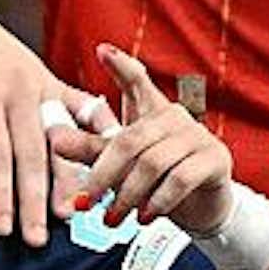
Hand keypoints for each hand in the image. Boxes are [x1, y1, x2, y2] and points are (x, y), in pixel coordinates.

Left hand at [0, 1, 97, 243]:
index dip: (0, 192)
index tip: (4, 227)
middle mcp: (18, 92)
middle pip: (31, 154)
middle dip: (35, 199)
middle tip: (39, 238)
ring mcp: (41, 85)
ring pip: (61, 137)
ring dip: (69, 176)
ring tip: (74, 212)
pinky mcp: (54, 82)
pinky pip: (81, 106)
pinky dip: (100, 128)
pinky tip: (115, 153)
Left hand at [47, 43, 235, 235]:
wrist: (200, 206)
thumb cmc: (154, 177)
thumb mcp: (119, 162)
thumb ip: (88, 149)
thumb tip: (53, 138)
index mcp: (150, 110)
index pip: (136, 81)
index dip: (121, 66)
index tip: (102, 51)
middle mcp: (174, 116)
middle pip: (129, 141)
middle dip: (102, 175)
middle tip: (85, 202)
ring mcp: (197, 136)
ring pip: (152, 163)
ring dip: (127, 195)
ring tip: (111, 217)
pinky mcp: (215, 160)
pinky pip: (180, 179)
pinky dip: (157, 201)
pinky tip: (144, 216)